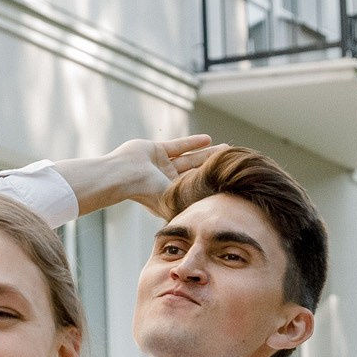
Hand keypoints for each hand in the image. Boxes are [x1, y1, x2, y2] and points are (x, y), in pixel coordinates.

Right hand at [103, 136, 217, 212]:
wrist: (125, 176)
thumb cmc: (147, 193)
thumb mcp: (173, 203)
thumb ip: (189, 206)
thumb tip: (212, 217)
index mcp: (169, 196)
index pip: (193, 189)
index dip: (210, 185)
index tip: (228, 181)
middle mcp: (165, 180)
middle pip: (194, 173)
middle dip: (212, 167)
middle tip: (231, 162)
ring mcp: (160, 165)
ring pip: (188, 158)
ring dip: (206, 153)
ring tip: (225, 149)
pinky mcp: (156, 149)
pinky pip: (178, 146)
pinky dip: (192, 142)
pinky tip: (208, 139)